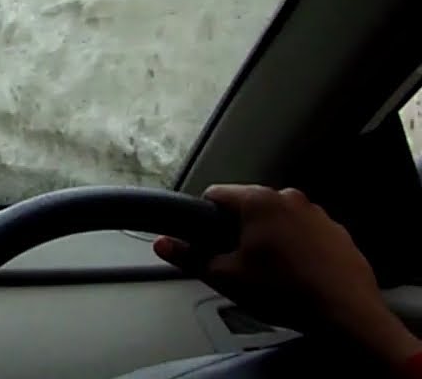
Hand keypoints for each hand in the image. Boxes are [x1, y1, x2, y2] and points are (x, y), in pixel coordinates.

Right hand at [155, 184, 420, 365]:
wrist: (346, 313)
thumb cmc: (283, 291)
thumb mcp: (226, 277)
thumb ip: (190, 257)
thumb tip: (162, 244)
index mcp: (259, 201)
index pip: (216, 194)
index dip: (203, 217)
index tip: (205, 240)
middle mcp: (290, 197)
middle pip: (250, 206)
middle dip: (239, 229)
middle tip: (237, 262)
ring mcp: (319, 214)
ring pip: (279, 220)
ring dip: (270, 237)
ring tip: (270, 272)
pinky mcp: (339, 233)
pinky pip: (306, 233)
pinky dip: (297, 247)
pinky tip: (298, 274)